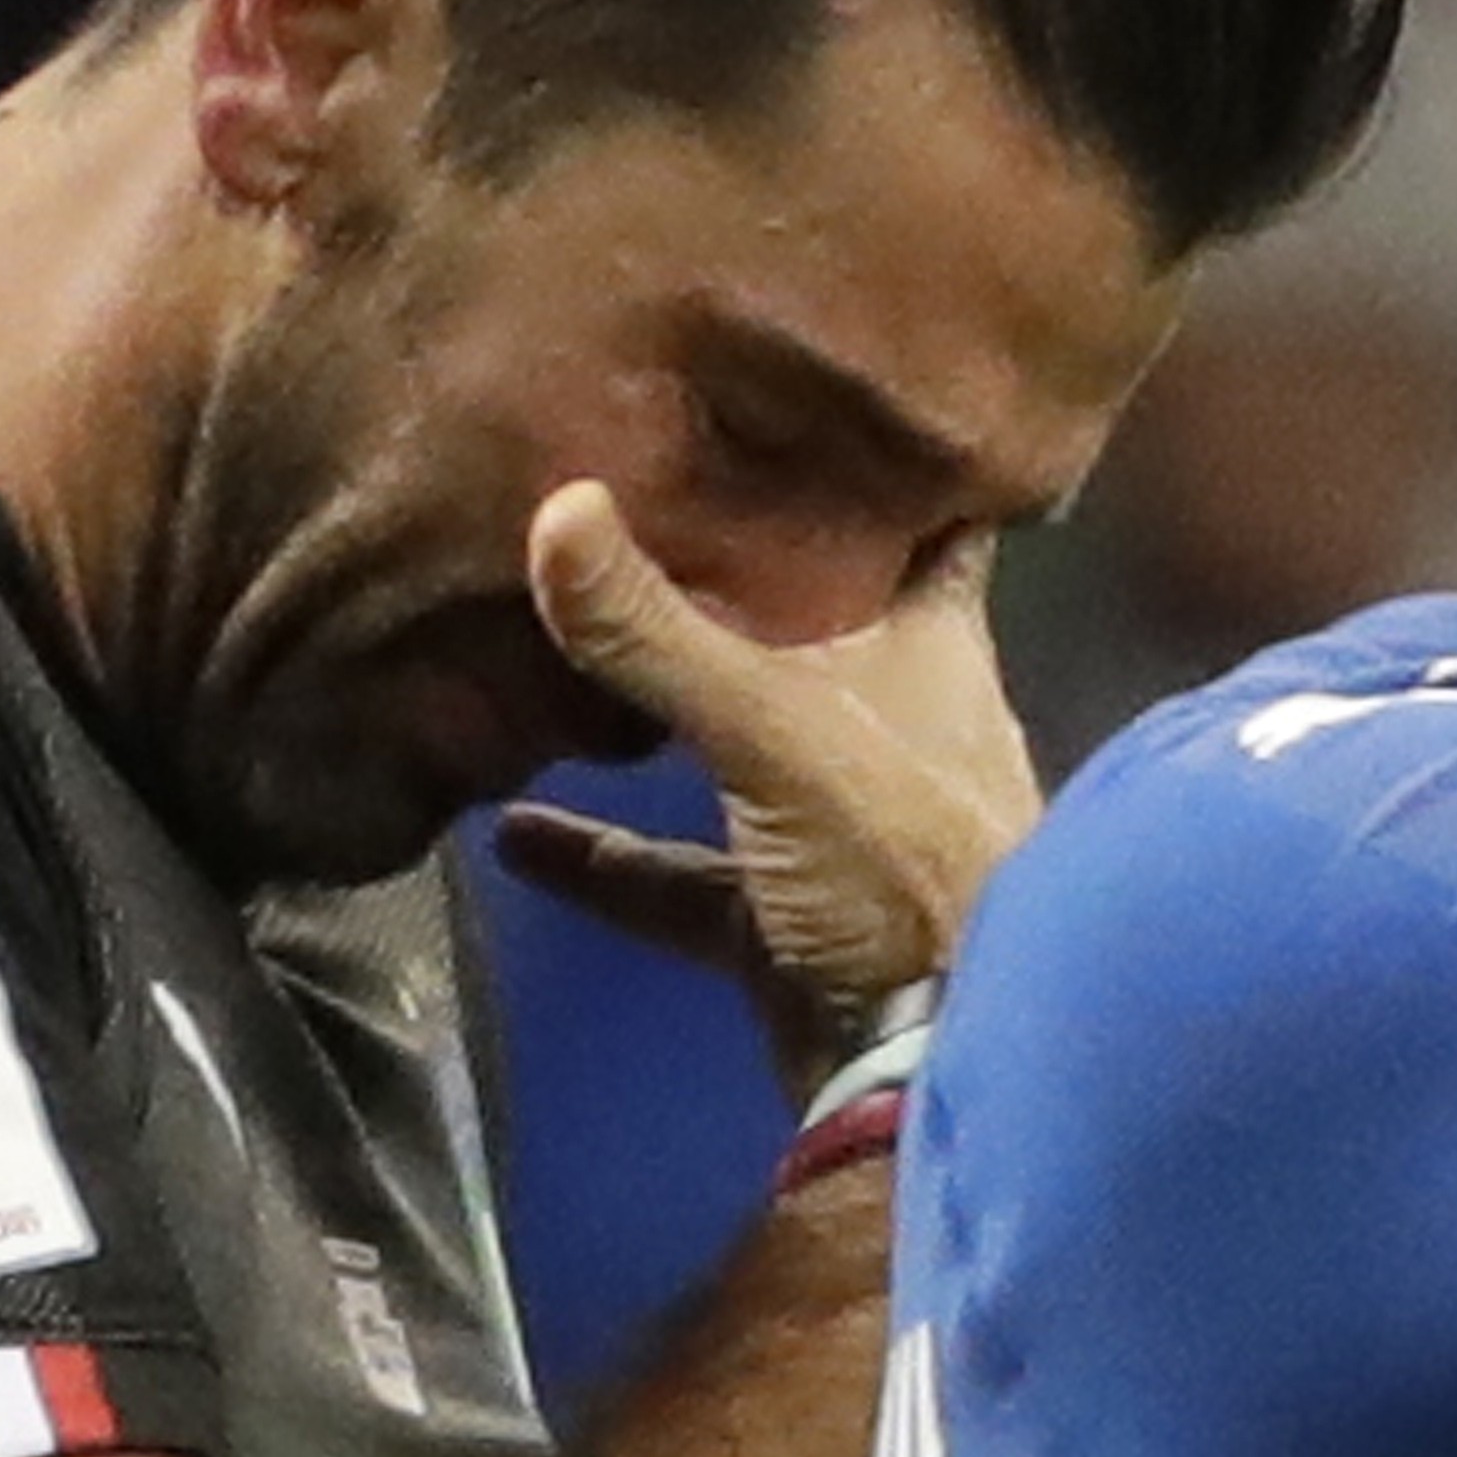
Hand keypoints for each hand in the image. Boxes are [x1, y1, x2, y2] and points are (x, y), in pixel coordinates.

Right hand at [495, 482, 1039, 1069]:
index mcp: (933, 649)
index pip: (930, 524)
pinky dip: (606, 860)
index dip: (889, 463)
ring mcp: (837, 826)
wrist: (944, 1063)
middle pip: (814, 626)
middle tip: (634, 494)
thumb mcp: (776, 731)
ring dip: (659, 715)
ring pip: (737, 748)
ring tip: (553, 649)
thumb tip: (555, 501)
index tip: (809, 393)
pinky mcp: (786, 919)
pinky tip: (512, 832)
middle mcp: (892, 722)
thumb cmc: (902, 861)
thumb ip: (660, 633)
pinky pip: (681, 877)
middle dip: (739, 575)